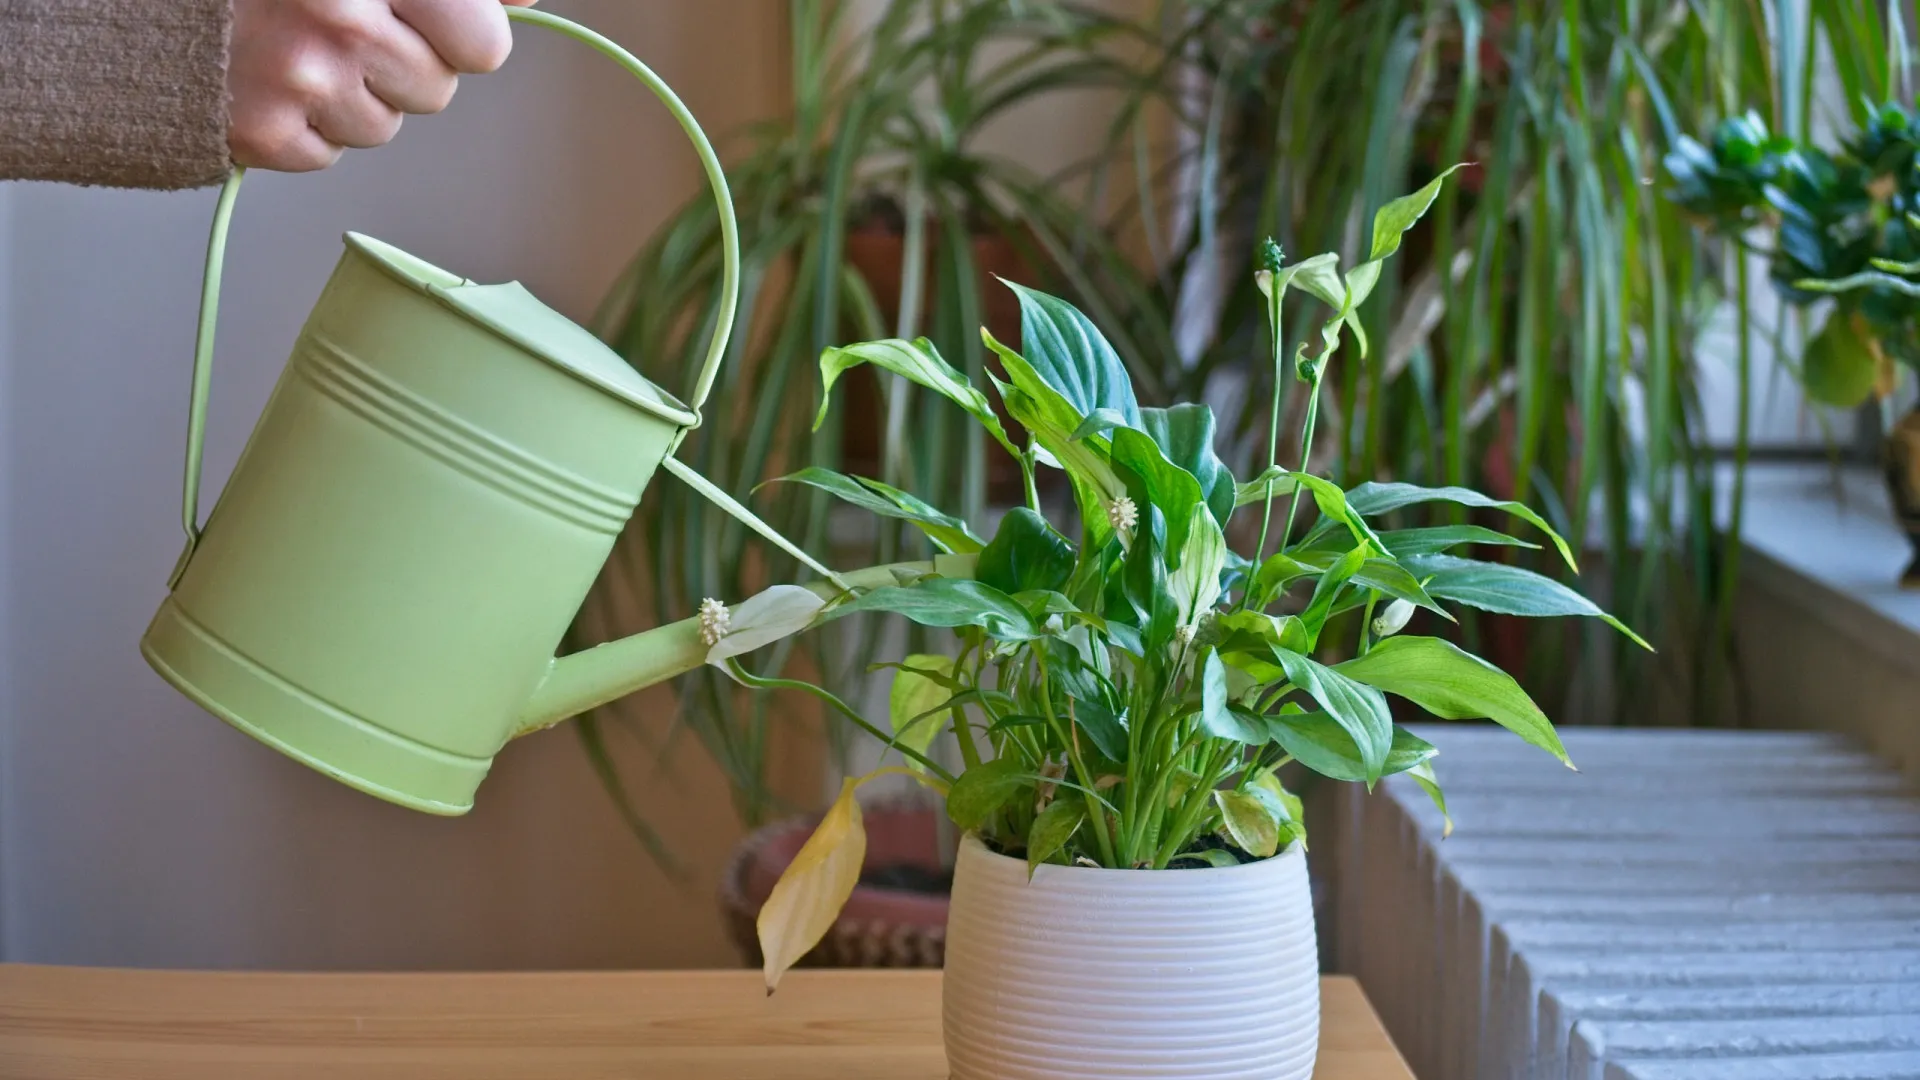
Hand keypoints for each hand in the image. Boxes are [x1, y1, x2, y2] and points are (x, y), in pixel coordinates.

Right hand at [228, 0, 538, 171]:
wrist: (133, 6)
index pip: (483, 40)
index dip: (460, 32)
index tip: (423, 16)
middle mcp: (342, 14)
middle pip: (441, 88)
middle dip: (409, 66)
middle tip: (348, 29)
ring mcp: (304, 77)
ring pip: (388, 123)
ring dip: (354, 94)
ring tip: (296, 46)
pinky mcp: (268, 131)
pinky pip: (331, 152)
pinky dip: (306, 124)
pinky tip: (267, 77)